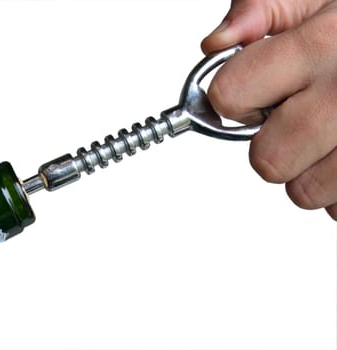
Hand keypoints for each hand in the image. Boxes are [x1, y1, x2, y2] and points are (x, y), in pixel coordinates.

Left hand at [201, 0, 336, 219]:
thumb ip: (264, 9)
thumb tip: (216, 43)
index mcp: (321, 45)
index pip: (230, 96)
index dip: (234, 98)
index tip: (253, 96)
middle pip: (265, 160)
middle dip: (272, 145)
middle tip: (298, 120)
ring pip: (304, 193)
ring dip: (310, 171)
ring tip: (335, 135)